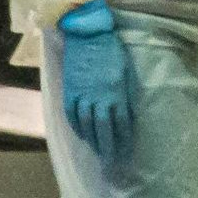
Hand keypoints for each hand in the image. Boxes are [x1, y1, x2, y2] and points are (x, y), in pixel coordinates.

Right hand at [58, 0, 132, 155]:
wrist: (87, 35)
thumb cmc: (112, 51)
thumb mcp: (126, 72)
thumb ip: (126, 94)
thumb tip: (128, 114)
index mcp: (116, 91)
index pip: (122, 123)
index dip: (125, 140)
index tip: (128, 153)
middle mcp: (99, 97)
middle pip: (104, 129)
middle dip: (109, 148)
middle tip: (113, 163)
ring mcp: (82, 95)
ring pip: (87, 125)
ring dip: (94, 141)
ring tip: (99, 153)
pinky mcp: (69, 91)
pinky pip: (72, 115)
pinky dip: (77, 128)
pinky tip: (83, 136)